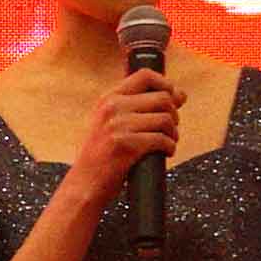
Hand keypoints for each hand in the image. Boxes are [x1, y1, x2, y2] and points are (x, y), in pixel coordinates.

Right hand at [59, 68, 181, 204]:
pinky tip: (164, 153)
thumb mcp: (108, 122)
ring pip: (166, 119)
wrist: (84, 184)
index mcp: (108, 99)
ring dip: (173, 133)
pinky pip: (162, 140)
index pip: (145, 75)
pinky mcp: (126, 145)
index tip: (175, 98)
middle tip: (171, 129)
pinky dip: (169, 148)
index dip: (167, 84)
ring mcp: (118, 126)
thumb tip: (177, 94)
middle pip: (162, 98)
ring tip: (168, 143)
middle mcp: (112, 107)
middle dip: (174, 114)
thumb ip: (132, 107)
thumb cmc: (101, 156)